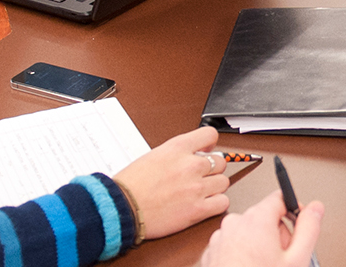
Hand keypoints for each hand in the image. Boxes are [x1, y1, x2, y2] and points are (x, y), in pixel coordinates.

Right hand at [113, 126, 232, 239]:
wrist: (122, 208)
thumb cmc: (132, 185)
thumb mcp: (154, 155)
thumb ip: (178, 153)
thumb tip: (195, 154)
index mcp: (178, 148)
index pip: (210, 135)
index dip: (210, 145)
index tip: (207, 152)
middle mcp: (191, 165)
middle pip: (221, 162)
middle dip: (212, 169)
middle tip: (199, 177)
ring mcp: (196, 187)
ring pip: (223, 182)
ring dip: (214, 187)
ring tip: (199, 192)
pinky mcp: (198, 209)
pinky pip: (223, 202)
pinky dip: (216, 204)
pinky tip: (204, 204)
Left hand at [201, 190, 324, 266]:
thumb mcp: (296, 259)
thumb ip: (309, 228)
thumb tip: (315, 208)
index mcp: (256, 219)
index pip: (280, 198)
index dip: (294, 211)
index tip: (299, 225)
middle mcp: (235, 223)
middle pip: (265, 216)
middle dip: (278, 234)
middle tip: (282, 258)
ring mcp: (220, 238)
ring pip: (248, 232)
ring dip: (259, 246)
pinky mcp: (212, 252)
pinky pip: (233, 245)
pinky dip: (242, 255)